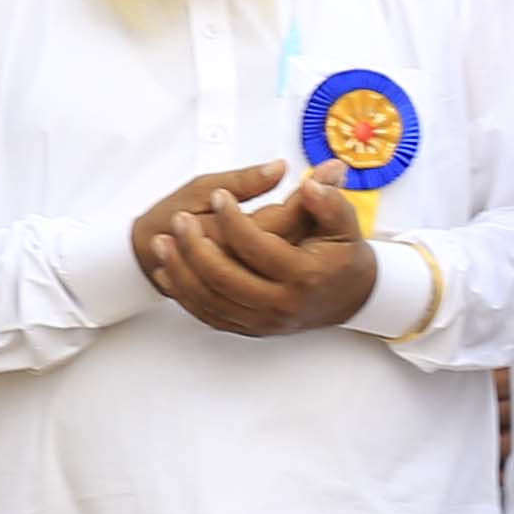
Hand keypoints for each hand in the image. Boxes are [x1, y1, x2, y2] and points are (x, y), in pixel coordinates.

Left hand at [133, 163, 385, 336]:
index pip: (258, 246)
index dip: (234, 219)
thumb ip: (329, 202)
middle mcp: (281, 303)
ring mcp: (263, 319)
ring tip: (163, 242)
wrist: (350, 298)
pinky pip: (209, 314)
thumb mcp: (345, 225)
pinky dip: (184, 293)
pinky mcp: (250, 328)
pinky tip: (169, 270)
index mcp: (304, 275)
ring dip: (181, 270)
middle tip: (178, 220)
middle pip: (226, 278)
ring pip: (210, 300)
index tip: (219, 195)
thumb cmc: (342, 258)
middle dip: (196, 247)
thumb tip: (311, 184)